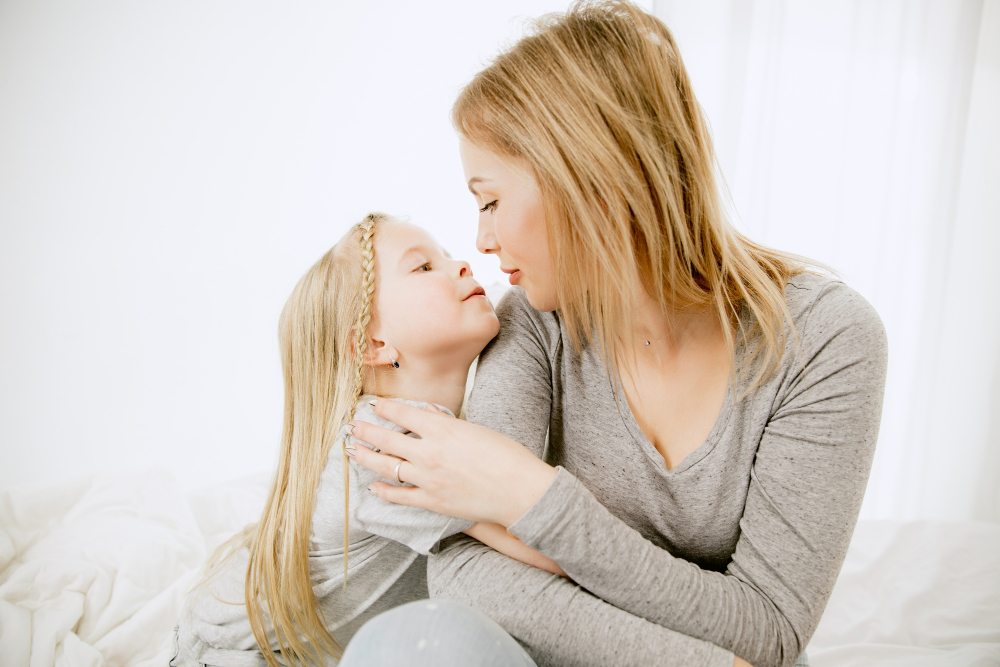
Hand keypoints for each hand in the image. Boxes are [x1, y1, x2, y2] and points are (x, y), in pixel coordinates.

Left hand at [347, 398, 557, 525]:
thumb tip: (427, 414)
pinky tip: (373, 485)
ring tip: (352, 450)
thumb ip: (447, 423)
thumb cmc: (506, 456)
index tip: (373, 405)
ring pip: (386, 465)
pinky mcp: (431, 501)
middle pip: (386, 438)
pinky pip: (399, 495)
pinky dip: (383, 490)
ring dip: (365, 456)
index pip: (403, 413)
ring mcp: (427, 478)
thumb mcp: (476, 430)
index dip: (385, 408)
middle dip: (365, 430)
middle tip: (350, 426)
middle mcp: (429, 452)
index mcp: (442, 429)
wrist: (519, 491)